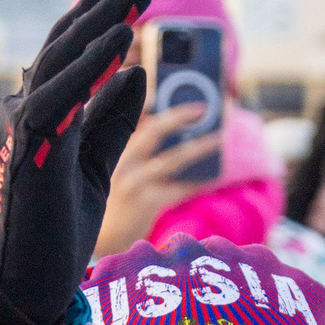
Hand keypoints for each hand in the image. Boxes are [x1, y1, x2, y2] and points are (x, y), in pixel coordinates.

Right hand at [0, 0, 159, 324]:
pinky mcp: (27, 152)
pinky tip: (123, 37)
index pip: (83, 45)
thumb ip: (112, 121)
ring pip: (65, 56)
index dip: (114, 5)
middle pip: (74, 35)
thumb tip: (137, 72)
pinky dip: (91, 65)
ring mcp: (23, 126)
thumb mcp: (96, 170)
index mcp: (47, 111)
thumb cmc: (52, 234)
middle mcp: (28, 107)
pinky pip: (60, 97)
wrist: (19, 292)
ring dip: (107, 14)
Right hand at [90, 103, 222, 258]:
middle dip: (179, 115)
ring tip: (220, 138)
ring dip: (200, 147)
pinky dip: (199, 179)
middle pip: (153, 130)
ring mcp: (133, 183)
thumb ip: (138, 149)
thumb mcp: (119, 169)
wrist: (104, 240)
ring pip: (173, 158)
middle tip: (203, 108)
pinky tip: (216, 173)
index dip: (149, 98)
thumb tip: (173, 125)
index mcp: (112, 148)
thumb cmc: (117, 200)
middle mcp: (121, 162)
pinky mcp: (147, 203)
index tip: (167, 84)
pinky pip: (181, 187)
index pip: (130, 115)